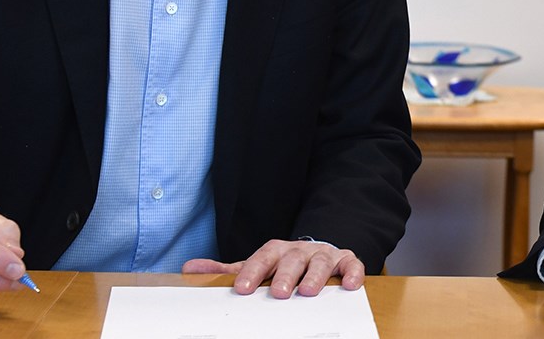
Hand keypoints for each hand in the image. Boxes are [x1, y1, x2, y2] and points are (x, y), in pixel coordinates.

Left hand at [183, 239, 363, 297]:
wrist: (318, 253)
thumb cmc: (285, 265)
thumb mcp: (257, 266)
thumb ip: (228, 270)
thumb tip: (190, 270)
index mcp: (277, 250)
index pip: (263, 257)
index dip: (253, 271)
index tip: (243, 289)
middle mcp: (300, 250)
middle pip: (292, 259)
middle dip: (286, 276)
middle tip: (278, 293)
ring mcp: (324, 255)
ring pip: (321, 263)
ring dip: (315, 277)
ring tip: (308, 293)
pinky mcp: (346, 261)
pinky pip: (352, 265)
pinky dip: (353, 273)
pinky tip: (350, 285)